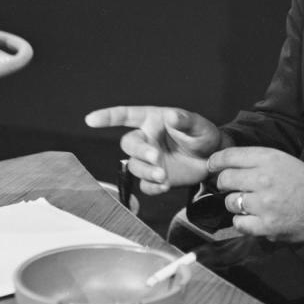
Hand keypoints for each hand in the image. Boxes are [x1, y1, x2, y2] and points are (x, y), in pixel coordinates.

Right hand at [84, 106, 222, 193]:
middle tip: (157, 158)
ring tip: (165, 175)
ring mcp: (149, 160)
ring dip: (147, 172)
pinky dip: (153, 187)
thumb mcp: (198, 124)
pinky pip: (145, 186)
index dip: (107, 117)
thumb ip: (185, 120)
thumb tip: (171, 116)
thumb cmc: (202, 135)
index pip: (125, 116)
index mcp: (152, 121)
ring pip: (135, 167)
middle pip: (129, 144)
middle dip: (140, 152)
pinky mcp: (155, 179)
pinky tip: (165, 185)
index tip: (90, 120)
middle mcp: (147, 140)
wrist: (213, 159)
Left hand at [207, 147, 303, 246]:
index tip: (211, 166)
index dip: (215, 161)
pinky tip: (254, 217)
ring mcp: (264, 204)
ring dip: (235, 203)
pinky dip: (243, 222)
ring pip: (230, 202)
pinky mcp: (266, 226)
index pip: (229, 156)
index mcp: (268, 159)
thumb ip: (255, 160)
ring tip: (250, 203)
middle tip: (231, 187)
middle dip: (224, 183)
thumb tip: (224, 164)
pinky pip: (239, 223)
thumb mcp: (282, 160)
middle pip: (225, 180)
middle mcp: (264, 179)